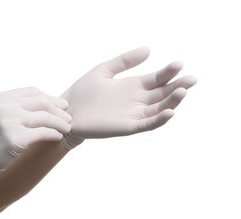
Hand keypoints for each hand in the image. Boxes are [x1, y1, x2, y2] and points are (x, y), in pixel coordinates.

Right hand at [0, 87, 70, 212]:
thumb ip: (18, 106)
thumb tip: (51, 103)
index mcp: (0, 97)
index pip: (33, 92)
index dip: (50, 98)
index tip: (61, 105)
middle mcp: (3, 107)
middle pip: (42, 102)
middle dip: (59, 110)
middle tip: (69, 118)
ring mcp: (8, 122)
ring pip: (45, 117)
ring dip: (60, 122)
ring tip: (67, 127)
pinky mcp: (15, 139)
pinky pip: (43, 133)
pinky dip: (54, 134)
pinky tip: (58, 136)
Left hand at [61, 47, 196, 141]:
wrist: (67, 112)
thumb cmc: (83, 92)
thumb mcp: (104, 70)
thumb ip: (125, 61)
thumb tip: (149, 49)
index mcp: (133, 86)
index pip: (157, 78)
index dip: (169, 72)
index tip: (179, 64)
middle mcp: (137, 100)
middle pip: (163, 93)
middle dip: (178, 86)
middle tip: (192, 79)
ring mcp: (134, 114)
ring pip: (159, 108)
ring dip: (172, 101)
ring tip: (183, 91)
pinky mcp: (127, 127)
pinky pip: (147, 124)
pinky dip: (159, 119)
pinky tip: (169, 111)